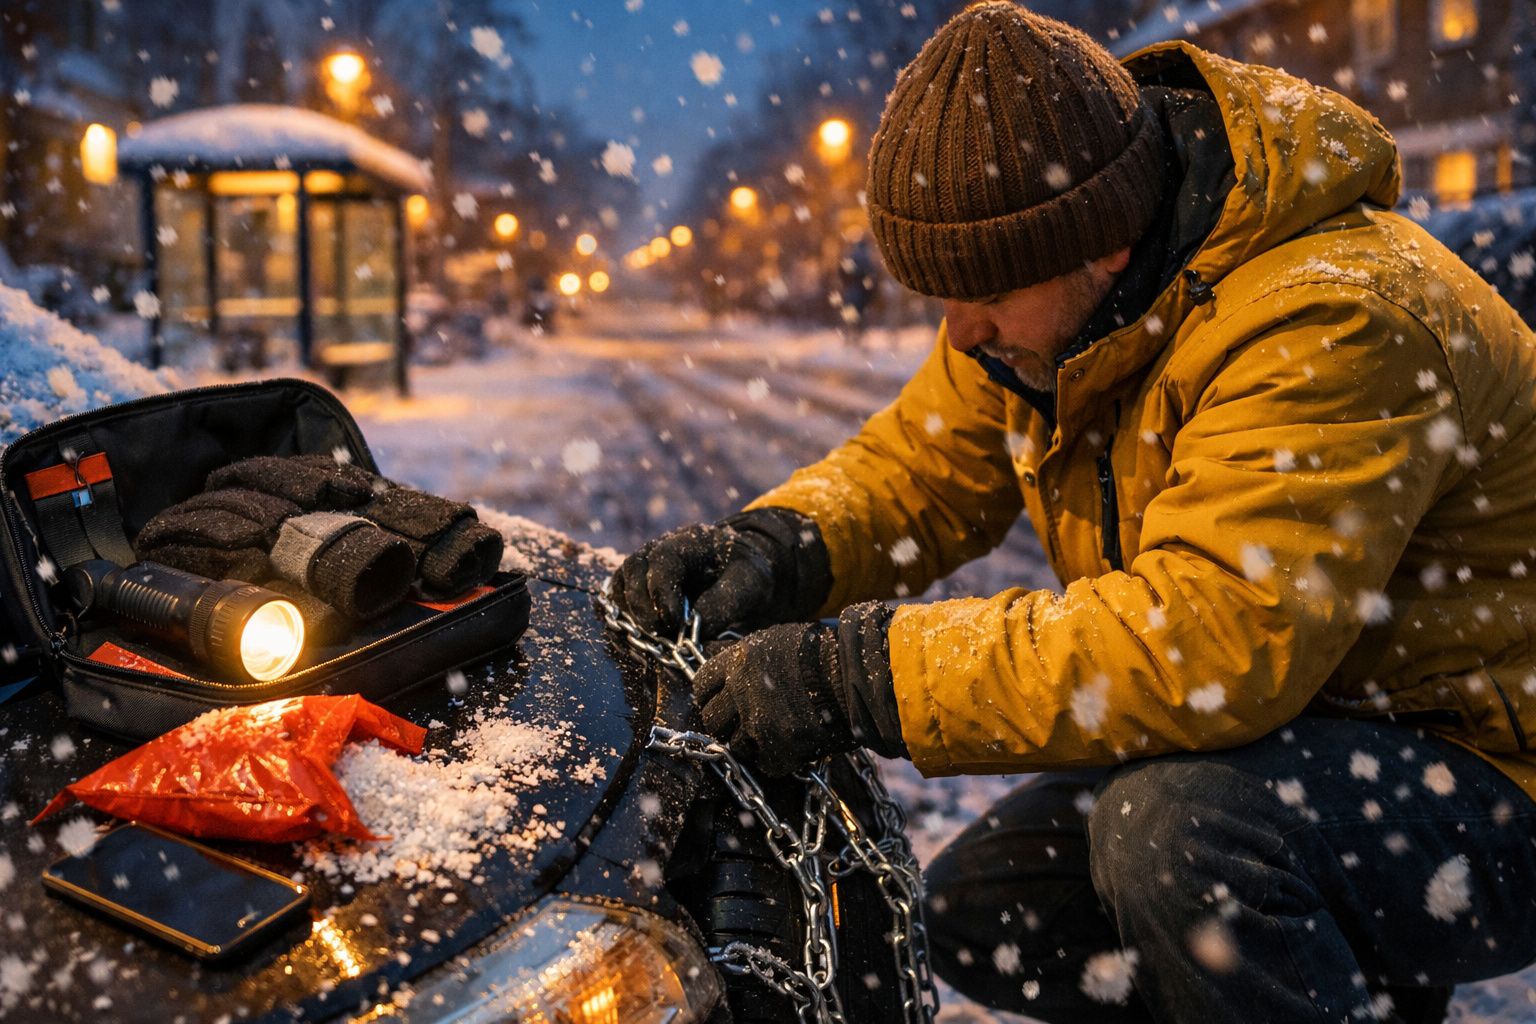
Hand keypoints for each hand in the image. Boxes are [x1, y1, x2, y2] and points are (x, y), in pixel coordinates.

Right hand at [610, 509, 829, 637]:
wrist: (740, 572)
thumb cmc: (746, 574)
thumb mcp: (748, 585)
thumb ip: (723, 603)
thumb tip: (693, 628)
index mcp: (691, 540)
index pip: (664, 560)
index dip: (662, 592)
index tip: (673, 621)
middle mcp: (661, 547)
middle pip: (634, 568)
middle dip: (643, 605)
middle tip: (660, 633)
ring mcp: (646, 565)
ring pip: (621, 582)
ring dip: (631, 611)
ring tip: (652, 635)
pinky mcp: (639, 584)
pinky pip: (620, 596)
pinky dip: (625, 614)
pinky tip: (643, 632)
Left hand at [691, 622, 856, 776]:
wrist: (856, 673)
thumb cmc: (825, 651)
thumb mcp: (779, 642)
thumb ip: (753, 661)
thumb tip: (740, 675)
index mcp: (738, 661)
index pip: (702, 685)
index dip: (710, 696)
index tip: (718, 701)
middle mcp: (740, 692)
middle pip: (712, 719)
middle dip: (724, 723)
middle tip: (740, 724)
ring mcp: (757, 724)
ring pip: (734, 746)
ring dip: (748, 744)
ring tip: (767, 738)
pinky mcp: (778, 750)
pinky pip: (764, 764)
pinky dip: (775, 760)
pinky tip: (788, 749)